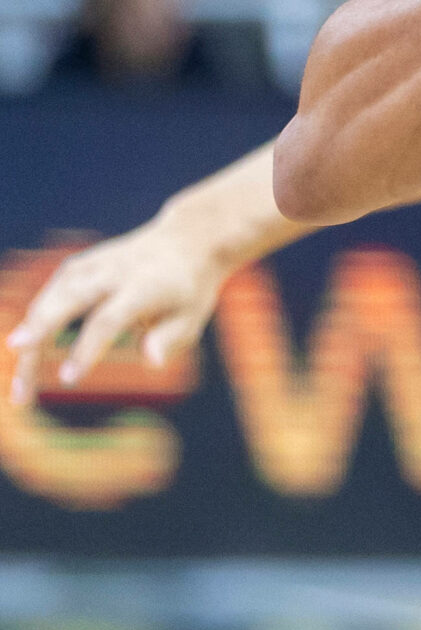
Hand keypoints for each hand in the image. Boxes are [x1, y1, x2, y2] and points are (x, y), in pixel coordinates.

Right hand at [6, 218, 230, 404]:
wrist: (186, 241)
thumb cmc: (189, 290)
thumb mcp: (193, 316)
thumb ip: (172, 339)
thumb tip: (152, 361)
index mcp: (145, 285)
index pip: (109, 319)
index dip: (87, 348)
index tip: (69, 379)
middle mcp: (113, 271)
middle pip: (68, 300)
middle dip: (39, 329)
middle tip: (16, 358)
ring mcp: (92, 265)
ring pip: (50, 299)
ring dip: (28, 338)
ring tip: (21, 387)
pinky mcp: (77, 267)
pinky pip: (48, 297)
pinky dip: (33, 325)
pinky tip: (27, 357)